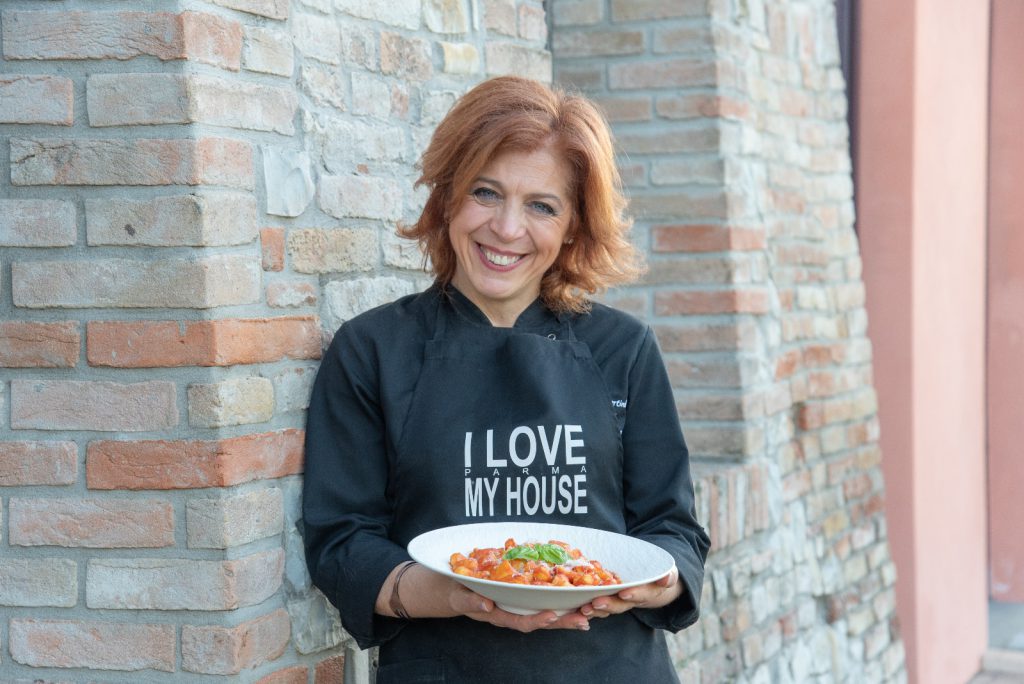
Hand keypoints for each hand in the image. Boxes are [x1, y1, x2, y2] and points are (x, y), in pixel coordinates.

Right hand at [448, 582, 591, 632]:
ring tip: (586, 614)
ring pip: (544, 614)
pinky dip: (558, 603)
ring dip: (565, 615)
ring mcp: (517, 607)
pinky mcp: (521, 598)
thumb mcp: (459, 596)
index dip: (537, 620)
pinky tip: (573, 600)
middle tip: (584, 620)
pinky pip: (541, 603)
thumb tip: (486, 604)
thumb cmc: (457, 592)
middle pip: (539, 621)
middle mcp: (511, 613)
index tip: (553, 615)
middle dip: (562, 622)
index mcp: (498, 615)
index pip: (521, 621)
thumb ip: (471, 601)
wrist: (455, 590)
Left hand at [578, 567, 680, 619]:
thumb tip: (667, 578)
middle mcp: (631, 600)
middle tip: (595, 603)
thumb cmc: (658, 574)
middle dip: (608, 605)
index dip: (634, 594)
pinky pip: (595, 604)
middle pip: (619, 605)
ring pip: (606, 608)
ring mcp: (617, 601)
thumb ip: (668, 575)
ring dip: (594, 609)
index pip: (642, 594)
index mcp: (647, 593)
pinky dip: (585, 606)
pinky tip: (574, 606)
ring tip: (583, 608)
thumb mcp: (667, 573)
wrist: (651, 583)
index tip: (625, 592)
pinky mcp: (605, 598)